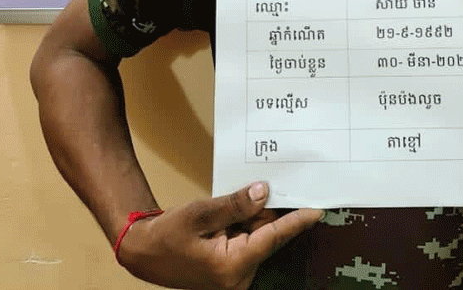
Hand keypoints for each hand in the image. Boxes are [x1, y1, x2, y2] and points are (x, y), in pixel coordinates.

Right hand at [117, 183, 322, 289]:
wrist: (144, 252)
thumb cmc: (167, 235)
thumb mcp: (200, 213)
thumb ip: (235, 204)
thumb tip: (264, 192)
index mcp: (232, 266)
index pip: (273, 238)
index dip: (297, 221)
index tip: (318, 209)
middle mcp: (239, 276)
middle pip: (267, 234)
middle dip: (264, 210)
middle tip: (260, 186)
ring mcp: (235, 275)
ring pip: (258, 235)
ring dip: (251, 216)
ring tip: (232, 204)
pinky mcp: (231, 269)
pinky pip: (248, 239)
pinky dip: (244, 223)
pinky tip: (230, 212)